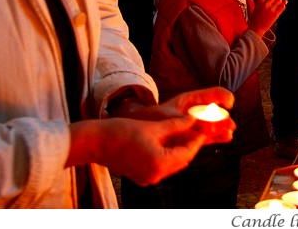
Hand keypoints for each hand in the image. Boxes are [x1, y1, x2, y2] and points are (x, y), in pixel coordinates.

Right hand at [69, 115, 223, 185]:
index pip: (187, 152)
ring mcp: (147, 178)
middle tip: (196, 130)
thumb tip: (193, 120)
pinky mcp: (141, 177)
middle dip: (190, 146)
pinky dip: (167, 156)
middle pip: (182, 160)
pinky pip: (161, 167)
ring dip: (179, 151)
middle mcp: (155, 175)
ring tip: (184, 134)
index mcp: (160, 163)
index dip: (197, 139)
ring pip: (172, 165)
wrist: (95, 142)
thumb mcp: (154, 126)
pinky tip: (168, 142)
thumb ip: (176, 125)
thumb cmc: (122, 131)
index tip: (202, 127)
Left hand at [117, 87, 234, 142]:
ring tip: (230, 134)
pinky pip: (207, 136)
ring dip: (222, 129)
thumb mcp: (170, 118)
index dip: (223, 97)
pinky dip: (216, 138)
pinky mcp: (191, 136)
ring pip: (213, 125)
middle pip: (215, 112)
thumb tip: (207, 127)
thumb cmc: (152, 119)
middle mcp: (195, 111)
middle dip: (224, 118)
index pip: (213, 94)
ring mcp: (194, 124)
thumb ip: (188, 123)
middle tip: (231, 125)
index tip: (229, 104)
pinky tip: (226, 139)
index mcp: (191, 100)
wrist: (139, 131)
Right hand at [249, 0, 286, 38]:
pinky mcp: (275, 14)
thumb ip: (259, 0)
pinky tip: (284, 4)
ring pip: (279, 1)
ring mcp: (271, 9)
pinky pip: (282, 7)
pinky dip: (283, 5)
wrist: (256, 28)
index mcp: (259, 1)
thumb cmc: (255, 18)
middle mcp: (265, 4)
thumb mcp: (255, 7)